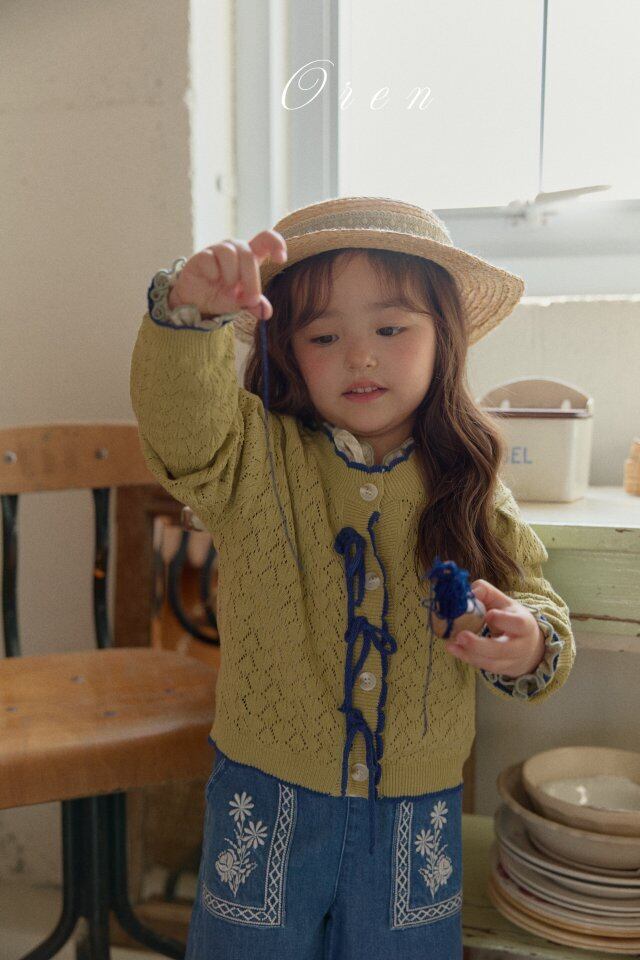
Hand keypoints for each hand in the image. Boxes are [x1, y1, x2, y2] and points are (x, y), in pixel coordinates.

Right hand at [167, 231, 287, 319]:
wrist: (197, 302)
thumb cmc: (223, 296)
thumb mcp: (241, 302)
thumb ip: (254, 304)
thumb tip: (266, 312)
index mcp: (250, 256)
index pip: (266, 239)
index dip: (276, 244)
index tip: (281, 259)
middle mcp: (236, 249)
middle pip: (248, 254)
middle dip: (251, 280)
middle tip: (250, 299)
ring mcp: (217, 250)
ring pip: (229, 253)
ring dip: (231, 276)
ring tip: (227, 287)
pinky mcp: (201, 256)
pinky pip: (210, 259)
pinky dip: (213, 274)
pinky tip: (211, 280)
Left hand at [444, 579, 545, 677]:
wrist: (528, 647)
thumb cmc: (511, 618)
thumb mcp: (504, 603)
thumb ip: (488, 593)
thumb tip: (472, 591)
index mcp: (525, 624)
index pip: (518, 624)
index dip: (503, 620)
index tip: (488, 614)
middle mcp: (521, 646)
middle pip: (503, 649)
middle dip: (480, 645)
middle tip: (461, 636)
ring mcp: (511, 661)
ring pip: (492, 663)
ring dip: (470, 654)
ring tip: (452, 644)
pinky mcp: (501, 670)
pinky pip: (484, 667)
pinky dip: (467, 658)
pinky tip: (453, 649)